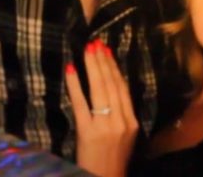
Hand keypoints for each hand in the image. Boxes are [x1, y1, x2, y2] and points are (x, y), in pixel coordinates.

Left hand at [66, 39, 138, 176]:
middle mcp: (121, 121)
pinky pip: (81, 103)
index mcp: (132, 121)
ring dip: (93, 68)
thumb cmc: (113, 159)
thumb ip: (121, 114)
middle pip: (112, 85)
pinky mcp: (88, 131)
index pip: (123, 89)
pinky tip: (71, 70)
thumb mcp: (125, 136)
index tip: (108, 52)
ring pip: (100, 90)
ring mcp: (105, 126)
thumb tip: (111, 88)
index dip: (115, 68)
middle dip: (103, 62)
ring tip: (87, 51)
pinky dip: (75, 85)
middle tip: (95, 43)